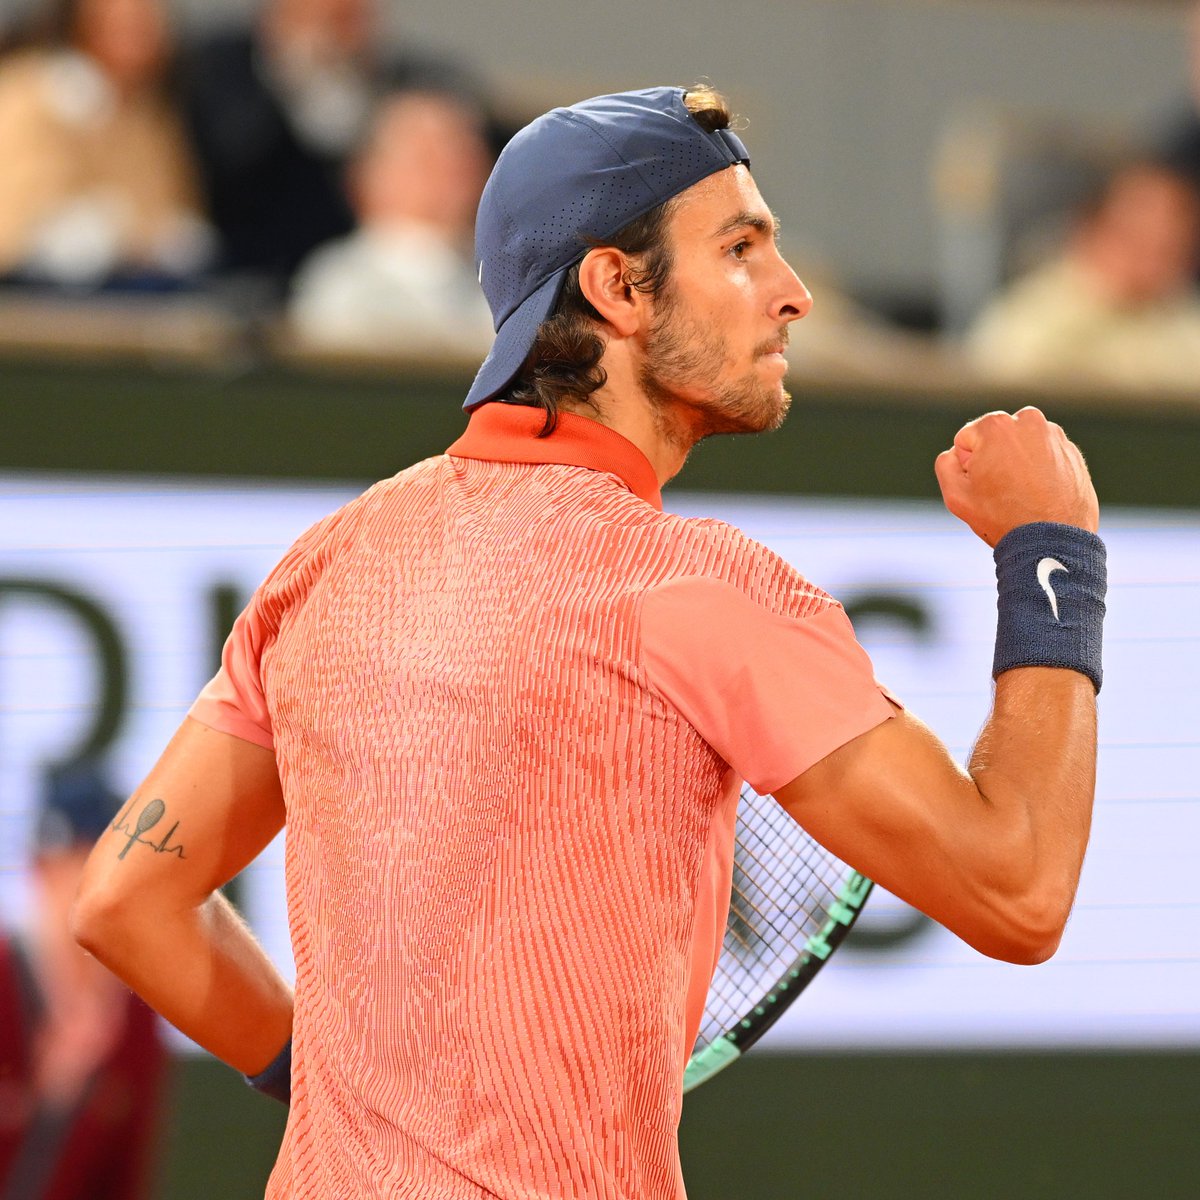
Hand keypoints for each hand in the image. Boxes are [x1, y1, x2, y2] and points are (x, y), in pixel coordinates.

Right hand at [934, 407, 1099, 546]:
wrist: (1052, 540)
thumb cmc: (1002, 518)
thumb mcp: (956, 495)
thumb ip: (945, 464)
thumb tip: (956, 453)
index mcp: (996, 425)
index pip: (966, 440)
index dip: (968, 466)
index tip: (983, 486)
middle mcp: (1028, 421)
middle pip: (995, 437)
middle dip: (994, 458)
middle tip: (1001, 490)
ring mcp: (1054, 436)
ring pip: (1021, 445)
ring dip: (1017, 463)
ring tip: (1022, 493)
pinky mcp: (1072, 452)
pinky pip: (1045, 456)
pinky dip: (1040, 470)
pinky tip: (1039, 494)